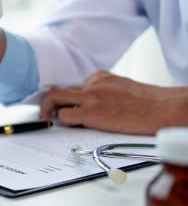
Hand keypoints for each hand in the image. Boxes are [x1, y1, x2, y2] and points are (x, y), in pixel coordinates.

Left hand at [39, 70, 187, 134]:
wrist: (161, 107)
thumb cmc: (147, 102)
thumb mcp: (121, 87)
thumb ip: (104, 91)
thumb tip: (93, 103)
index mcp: (99, 77)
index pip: (73, 87)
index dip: (65, 99)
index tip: (61, 106)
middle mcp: (92, 84)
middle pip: (58, 90)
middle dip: (48, 103)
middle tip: (45, 115)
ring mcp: (90, 97)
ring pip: (55, 99)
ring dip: (48, 111)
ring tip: (49, 121)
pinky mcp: (91, 112)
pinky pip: (65, 116)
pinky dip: (63, 122)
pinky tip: (70, 127)